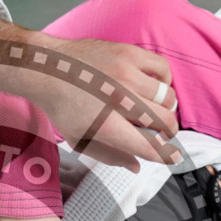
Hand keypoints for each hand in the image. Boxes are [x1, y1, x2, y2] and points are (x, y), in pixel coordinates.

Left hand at [0, 5, 179, 170]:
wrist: (47, 68)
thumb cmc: (62, 108)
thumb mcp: (80, 140)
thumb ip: (110, 156)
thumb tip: (138, 166)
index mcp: (106, 127)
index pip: (149, 147)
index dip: (166, 155)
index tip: (173, 156)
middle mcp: (119, 101)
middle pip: (164, 122)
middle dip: (169, 132)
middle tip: (164, 133)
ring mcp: (125, 75)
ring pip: (167, 97)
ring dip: (167, 108)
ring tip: (157, 110)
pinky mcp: (129, 54)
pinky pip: (163, 70)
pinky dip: (165, 82)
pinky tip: (155, 87)